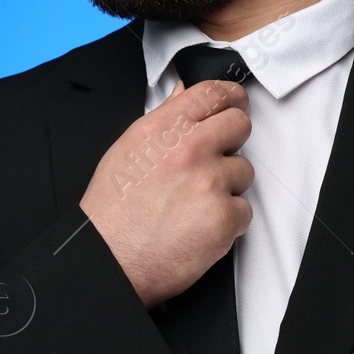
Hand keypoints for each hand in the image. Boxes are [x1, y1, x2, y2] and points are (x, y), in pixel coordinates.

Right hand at [80, 77, 253, 308]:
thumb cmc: (111, 213)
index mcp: (163, 129)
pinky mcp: (224, 217)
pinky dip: (228, 222)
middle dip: (232, 143)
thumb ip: (164, 120)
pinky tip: (199, 228)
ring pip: (244, 171)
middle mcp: (189, 149)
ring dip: (228, 187)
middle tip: (213, 163)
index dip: (232, 97)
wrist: (108, 260)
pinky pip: (244, 210)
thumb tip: (183, 95)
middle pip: (240, 126)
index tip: (236, 103)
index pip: (213, 93)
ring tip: (195, 204)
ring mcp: (209, 182)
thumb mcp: (128, 150)